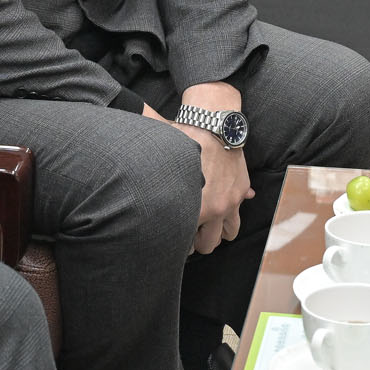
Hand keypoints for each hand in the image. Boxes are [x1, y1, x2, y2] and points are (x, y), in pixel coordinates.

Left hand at [144, 83, 252, 254]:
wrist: (212, 124)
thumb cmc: (182, 142)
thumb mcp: (161, 161)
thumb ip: (151, 181)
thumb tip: (127, 187)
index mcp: (192, 207)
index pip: (185, 241)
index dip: (178, 242)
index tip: (173, 235)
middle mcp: (214, 209)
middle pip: (208, 245)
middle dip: (198, 242)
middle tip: (190, 233)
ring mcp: (230, 202)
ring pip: (229, 234)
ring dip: (218, 231)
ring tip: (207, 223)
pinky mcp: (241, 191)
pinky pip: (239, 214)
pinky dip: (231, 214)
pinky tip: (221, 210)